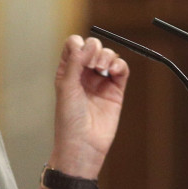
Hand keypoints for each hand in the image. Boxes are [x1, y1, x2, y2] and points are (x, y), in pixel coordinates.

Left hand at [50, 35, 129, 177]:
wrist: (83, 144)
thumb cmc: (69, 119)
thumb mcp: (66, 87)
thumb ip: (76, 63)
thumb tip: (89, 44)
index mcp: (68, 71)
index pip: (75, 45)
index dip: (80, 45)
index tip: (82, 57)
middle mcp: (84, 74)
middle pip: (93, 47)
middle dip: (95, 50)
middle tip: (93, 65)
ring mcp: (100, 81)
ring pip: (108, 56)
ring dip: (107, 56)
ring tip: (102, 69)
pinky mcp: (116, 90)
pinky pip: (121, 70)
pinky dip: (120, 65)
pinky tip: (114, 71)